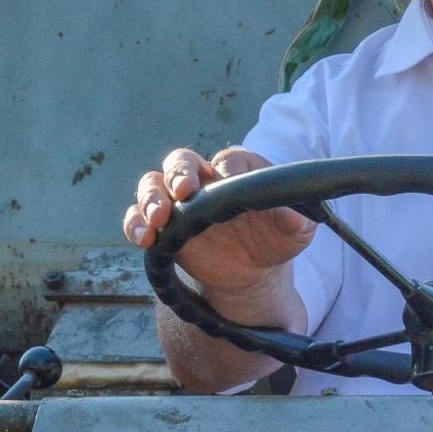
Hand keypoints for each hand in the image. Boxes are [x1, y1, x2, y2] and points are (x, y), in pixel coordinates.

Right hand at [123, 147, 314, 297]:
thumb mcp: (296, 231)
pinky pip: (138, 219)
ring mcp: (180, 203)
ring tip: (158, 218)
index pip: (229, 160)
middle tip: (184, 191)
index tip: (229, 182)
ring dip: (150, 197)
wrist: (254, 272)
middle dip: (179, 173)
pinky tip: (145, 238)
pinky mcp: (164, 229)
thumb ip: (297, 218)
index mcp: (239, 170)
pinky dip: (135, 224)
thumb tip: (291, 212)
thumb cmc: (276, 239)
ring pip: (153, 185)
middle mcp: (205, 179)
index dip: (227, 168)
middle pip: (182, 161)